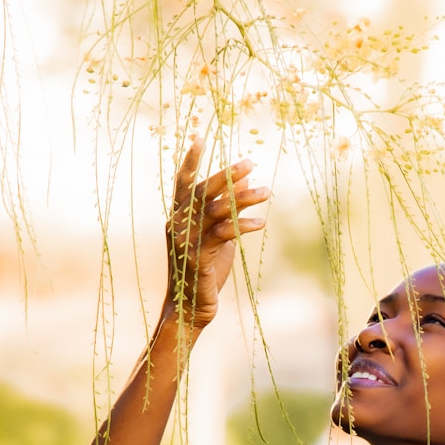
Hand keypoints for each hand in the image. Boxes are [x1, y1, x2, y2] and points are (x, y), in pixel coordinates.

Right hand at [164, 138, 268, 330]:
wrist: (191, 307)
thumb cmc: (205, 270)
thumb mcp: (218, 236)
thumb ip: (228, 210)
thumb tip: (247, 182)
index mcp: (180, 216)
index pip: (182, 182)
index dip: (190, 160)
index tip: (201, 137)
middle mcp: (178, 224)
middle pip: (201, 191)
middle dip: (226, 175)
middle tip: (250, 162)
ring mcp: (187, 240)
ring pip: (214, 210)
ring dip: (242, 199)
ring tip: (266, 191)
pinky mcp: (197, 257)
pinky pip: (222, 234)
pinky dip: (242, 226)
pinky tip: (261, 222)